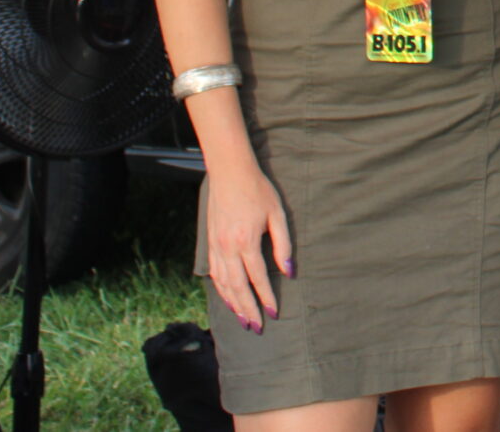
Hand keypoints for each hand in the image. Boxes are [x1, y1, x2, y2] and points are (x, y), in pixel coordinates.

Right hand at [203, 160, 292, 332]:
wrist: (229, 172)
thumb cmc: (258, 190)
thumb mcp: (277, 214)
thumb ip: (283, 244)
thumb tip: (289, 272)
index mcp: (246, 241)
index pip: (257, 278)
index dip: (266, 298)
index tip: (274, 313)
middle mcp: (227, 248)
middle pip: (237, 287)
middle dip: (248, 309)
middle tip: (257, 327)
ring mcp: (216, 247)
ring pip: (223, 284)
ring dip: (233, 304)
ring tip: (243, 320)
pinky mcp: (210, 243)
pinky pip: (214, 273)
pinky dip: (221, 290)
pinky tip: (228, 298)